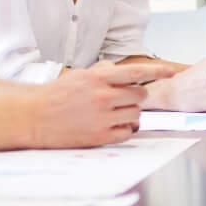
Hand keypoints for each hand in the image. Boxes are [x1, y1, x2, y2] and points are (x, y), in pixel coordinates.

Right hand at [33, 62, 152, 145]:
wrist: (34, 117)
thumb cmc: (56, 95)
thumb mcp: (79, 76)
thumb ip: (102, 71)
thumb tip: (118, 69)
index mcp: (98, 79)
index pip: (136, 72)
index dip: (157, 71)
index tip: (171, 71)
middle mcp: (104, 97)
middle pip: (140, 96)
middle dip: (135, 96)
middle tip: (120, 99)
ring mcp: (103, 118)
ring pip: (136, 114)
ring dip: (130, 113)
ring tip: (112, 113)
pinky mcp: (101, 136)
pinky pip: (128, 132)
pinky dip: (124, 128)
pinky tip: (111, 125)